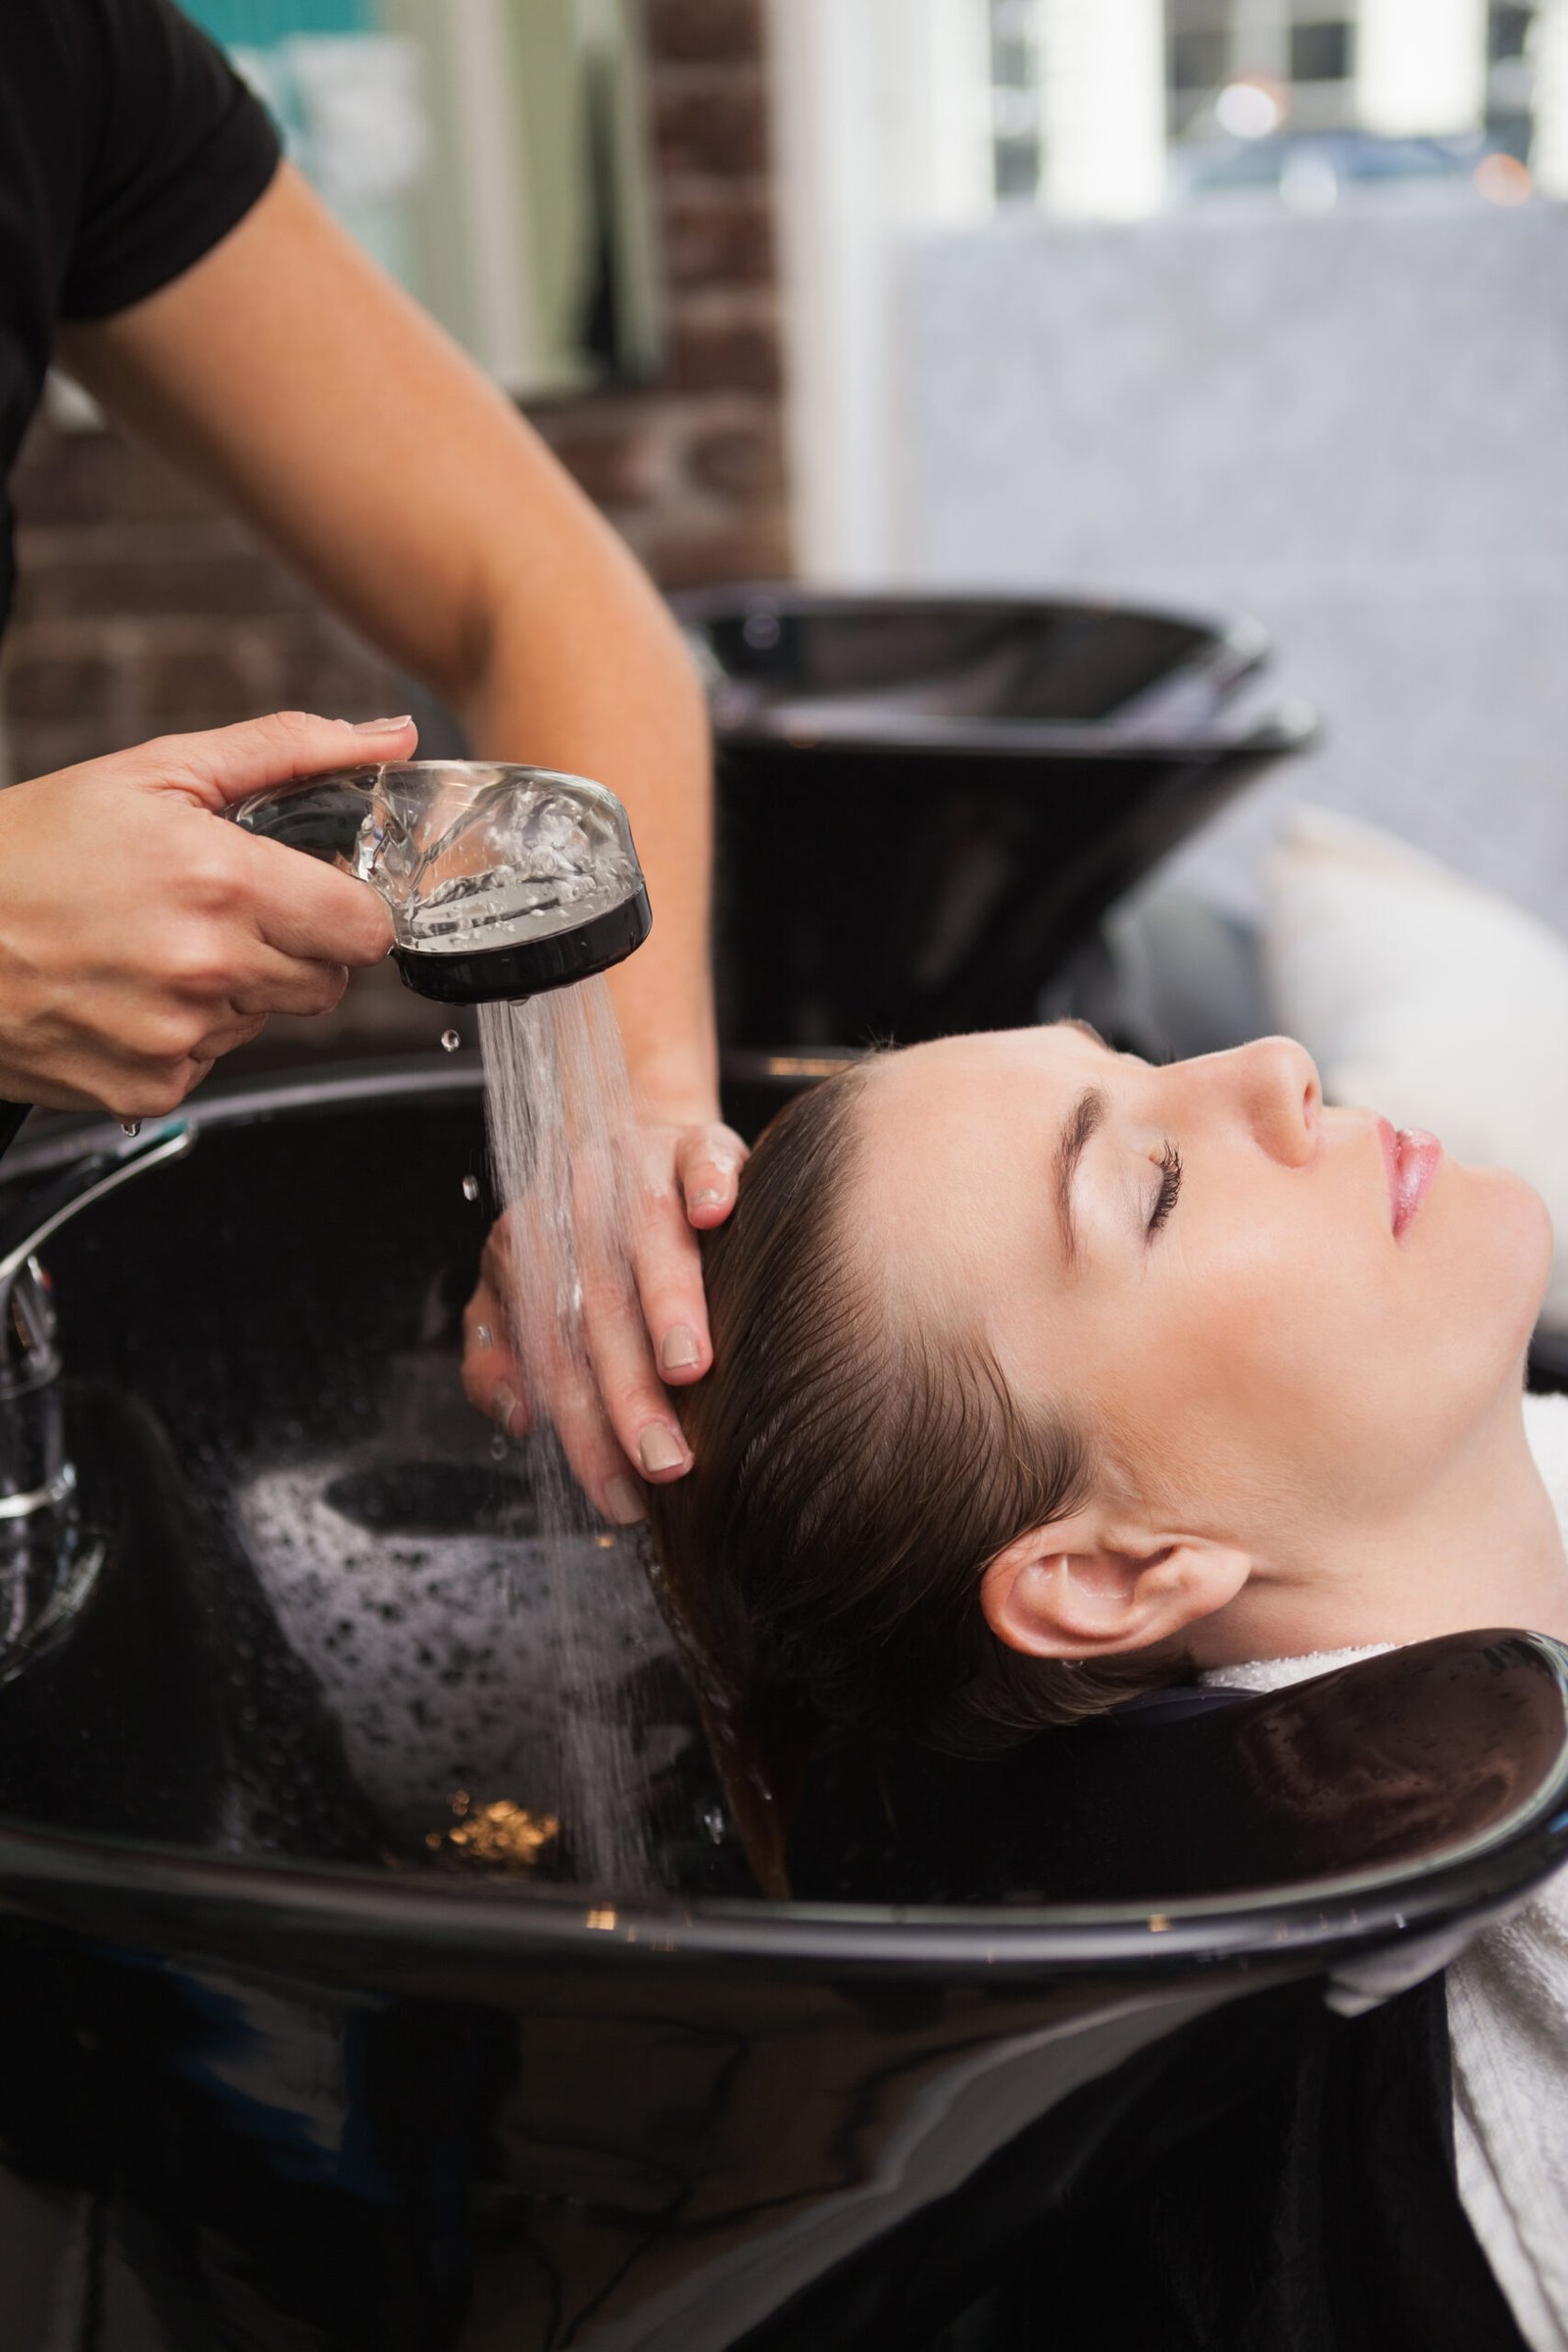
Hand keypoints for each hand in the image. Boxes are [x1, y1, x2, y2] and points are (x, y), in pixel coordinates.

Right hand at [0, 709, 416, 1114]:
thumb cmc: (28, 851)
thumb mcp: (156, 772)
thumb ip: (287, 751)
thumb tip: (388, 736)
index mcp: (223, 882)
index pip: (368, 929)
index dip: (350, 908)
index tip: (318, 893)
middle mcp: (208, 969)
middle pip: (329, 982)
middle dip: (295, 945)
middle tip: (222, 910)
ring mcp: (178, 1037)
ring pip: (269, 1020)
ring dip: (237, 987)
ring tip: (157, 944)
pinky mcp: (149, 1088)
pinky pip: (212, 1062)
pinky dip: (185, 1032)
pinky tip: (130, 989)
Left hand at [462, 1113, 746, 1521]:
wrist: (631, 1142)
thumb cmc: (582, 1243)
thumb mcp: (517, 1297)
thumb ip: (496, 1360)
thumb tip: (517, 1417)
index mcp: (527, 1254)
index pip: (551, 1356)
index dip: (583, 1431)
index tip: (620, 1495)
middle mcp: (574, 1210)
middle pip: (598, 1308)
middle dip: (628, 1391)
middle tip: (663, 1460)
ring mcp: (633, 1168)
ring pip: (647, 1234)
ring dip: (667, 1300)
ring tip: (688, 1366)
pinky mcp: (692, 1140)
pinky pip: (702, 1155)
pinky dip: (709, 1181)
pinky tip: (717, 1214)